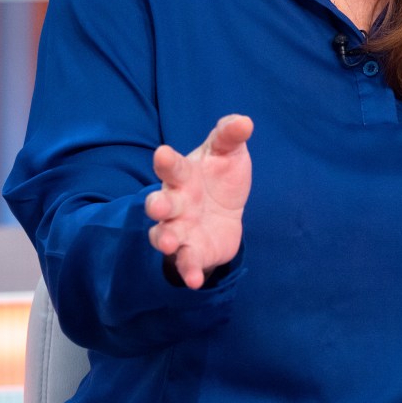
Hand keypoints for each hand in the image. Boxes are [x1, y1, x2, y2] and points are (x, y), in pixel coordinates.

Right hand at [145, 114, 252, 288]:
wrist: (226, 209)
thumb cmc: (220, 173)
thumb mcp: (229, 150)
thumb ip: (231, 134)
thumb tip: (244, 121)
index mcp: (183, 174)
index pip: (173, 166)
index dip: (167, 160)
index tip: (163, 153)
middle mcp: (176, 203)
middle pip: (160, 203)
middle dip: (157, 205)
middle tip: (157, 206)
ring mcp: (181, 229)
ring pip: (165, 235)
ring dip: (164, 240)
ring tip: (168, 243)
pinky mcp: (193, 251)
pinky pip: (186, 262)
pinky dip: (188, 270)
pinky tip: (194, 281)